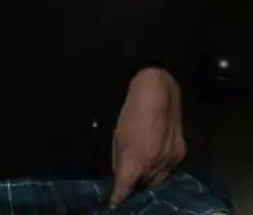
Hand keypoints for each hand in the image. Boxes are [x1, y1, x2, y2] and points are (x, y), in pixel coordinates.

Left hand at [111, 67, 185, 207]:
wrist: (158, 91)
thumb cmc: (132, 110)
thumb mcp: (118, 135)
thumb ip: (119, 160)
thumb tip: (120, 177)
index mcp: (136, 158)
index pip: (126, 188)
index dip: (119, 198)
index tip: (114, 204)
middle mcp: (155, 164)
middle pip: (145, 187)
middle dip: (136, 189)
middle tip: (128, 187)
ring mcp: (171, 160)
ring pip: (159, 181)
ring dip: (149, 181)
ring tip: (141, 176)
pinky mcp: (181, 155)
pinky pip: (169, 171)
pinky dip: (160, 170)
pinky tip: (154, 163)